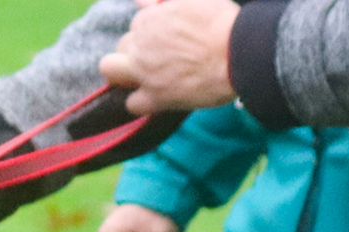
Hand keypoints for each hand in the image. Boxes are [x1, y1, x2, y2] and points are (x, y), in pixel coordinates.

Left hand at [100, 0, 238, 114]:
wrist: (237, 52)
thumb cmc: (220, 21)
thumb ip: (163, 0)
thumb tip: (141, 2)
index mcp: (148, 19)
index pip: (138, 24)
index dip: (153, 31)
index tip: (169, 37)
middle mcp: (140, 45)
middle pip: (122, 46)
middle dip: (135, 50)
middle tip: (158, 57)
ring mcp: (144, 72)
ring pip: (111, 71)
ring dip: (122, 73)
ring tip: (143, 77)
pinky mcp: (155, 98)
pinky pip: (132, 104)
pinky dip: (141, 102)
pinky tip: (154, 98)